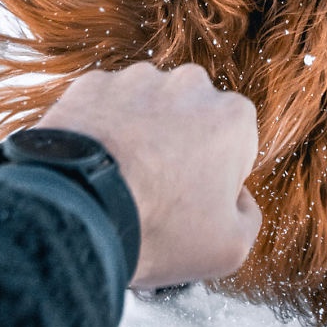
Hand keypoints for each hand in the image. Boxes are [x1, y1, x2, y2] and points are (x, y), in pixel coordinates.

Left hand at [38, 64, 261, 288]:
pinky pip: (105, 106)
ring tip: (120, 180)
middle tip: (156, 192)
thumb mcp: (230, 247)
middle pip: (192, 118)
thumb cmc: (159, 229)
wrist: (76, 214)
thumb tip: (239, 198)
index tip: (193, 202)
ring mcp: (138, 79)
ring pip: (147, 107)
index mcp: (233, 117)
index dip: (217, 179)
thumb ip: (249, 216)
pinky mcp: (93, 84)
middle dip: (182, 146)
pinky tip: (95, 166)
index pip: (235, 146)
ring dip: (141, 134)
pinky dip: (102, 129)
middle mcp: (190, 84)